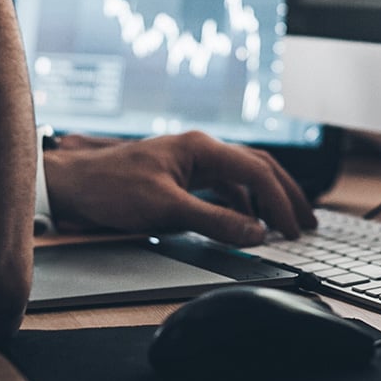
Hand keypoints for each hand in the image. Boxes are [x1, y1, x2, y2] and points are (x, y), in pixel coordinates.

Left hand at [42, 131, 316, 245]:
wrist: (72, 185)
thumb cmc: (111, 189)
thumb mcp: (165, 209)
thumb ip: (213, 221)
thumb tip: (255, 234)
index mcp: (201, 147)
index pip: (256, 171)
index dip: (279, 202)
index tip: (293, 230)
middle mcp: (201, 149)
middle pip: (258, 167)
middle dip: (285, 194)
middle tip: (308, 223)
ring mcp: (192, 161)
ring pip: (243, 176)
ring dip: (266, 200)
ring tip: (285, 225)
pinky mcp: (182, 176)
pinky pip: (224, 186)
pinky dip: (242, 204)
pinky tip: (247, 223)